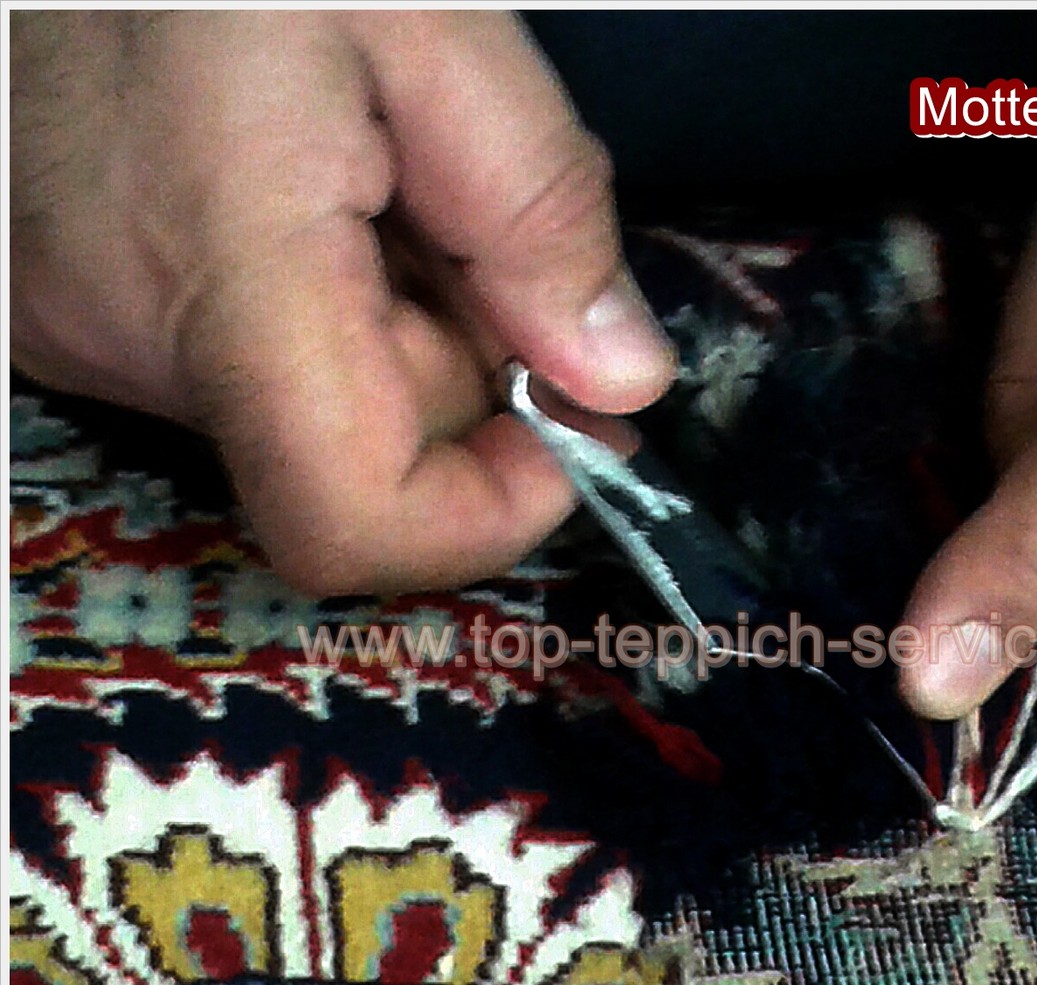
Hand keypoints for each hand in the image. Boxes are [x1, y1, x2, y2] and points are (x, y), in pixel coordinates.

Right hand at [11, 11, 675, 593]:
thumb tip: (617, 381)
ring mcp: (73, 325)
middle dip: (463, 360)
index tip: (569, 432)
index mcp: (220, 270)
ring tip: (375, 162)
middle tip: (469, 209)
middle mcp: (118, 335)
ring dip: (391, 317)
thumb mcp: (429, 25)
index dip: (487, 516)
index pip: (354, 521)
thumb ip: (538, 211)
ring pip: (305, 405)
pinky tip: (307, 177)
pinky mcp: (58, 302)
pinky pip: (237, 358)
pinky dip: (315, 298)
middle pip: (360, 453)